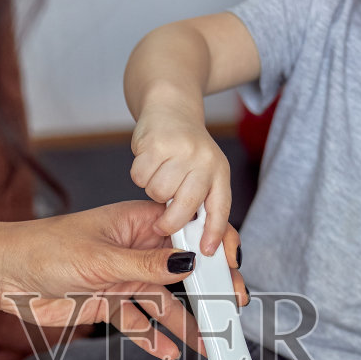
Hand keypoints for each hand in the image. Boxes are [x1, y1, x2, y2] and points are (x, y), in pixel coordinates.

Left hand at [0, 202, 243, 359]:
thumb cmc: (45, 249)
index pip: (186, 230)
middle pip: (182, 270)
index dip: (213, 247)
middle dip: (209, 289)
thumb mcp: (101, 259)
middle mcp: (135, 249)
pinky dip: (152, 338)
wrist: (3, 274)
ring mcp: (123, 277)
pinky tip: (168, 352)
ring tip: (209, 344)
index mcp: (138, 223)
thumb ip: (147, 265)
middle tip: (233, 309)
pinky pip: (138, 322)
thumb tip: (190, 261)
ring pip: (163, 302)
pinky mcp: (107, 303)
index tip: (234, 268)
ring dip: (185, 323)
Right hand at [130, 101, 233, 254]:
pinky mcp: (156, 143)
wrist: (170, 108)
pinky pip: (140, 178)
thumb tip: (200, 242)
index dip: (214, 233)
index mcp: (219, 171)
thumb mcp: (205, 172)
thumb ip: (203, 202)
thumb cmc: (187, 148)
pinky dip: (140, 175)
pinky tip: (149, 163)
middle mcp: (204, 160)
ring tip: (160, 175)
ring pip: (158, 192)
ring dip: (153, 189)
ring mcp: (181, 150)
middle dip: (170, 222)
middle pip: (184, 207)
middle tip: (162, 224)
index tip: (207, 251)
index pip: (220, 208)